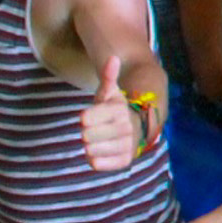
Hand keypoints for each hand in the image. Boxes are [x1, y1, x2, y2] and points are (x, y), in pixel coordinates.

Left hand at [82, 54, 140, 173]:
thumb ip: (109, 76)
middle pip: (86, 135)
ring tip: (97, 140)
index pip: (86, 119)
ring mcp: (127, 146)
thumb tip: (113, 58)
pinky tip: (100, 152)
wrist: (136, 127)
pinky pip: (98, 164)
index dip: (85, 118)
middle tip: (94, 129)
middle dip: (86, 132)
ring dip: (89, 146)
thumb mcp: (111, 91)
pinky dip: (94, 160)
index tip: (88, 117)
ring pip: (91, 151)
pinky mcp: (125, 161)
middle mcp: (127, 128)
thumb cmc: (116, 108)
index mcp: (120, 110)